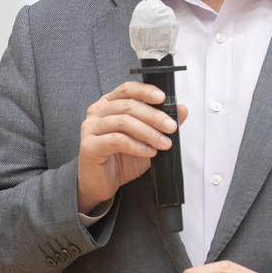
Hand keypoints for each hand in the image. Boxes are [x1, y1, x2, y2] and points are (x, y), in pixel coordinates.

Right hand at [77, 81, 187, 214]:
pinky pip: (117, 140)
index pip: (127, 89)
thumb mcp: (146, 140)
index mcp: (109, 104)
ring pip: (123, 122)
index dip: (145, 91)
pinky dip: (137, 146)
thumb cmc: (119, 160)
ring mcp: (90, 128)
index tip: (163, 98)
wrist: (101, 183)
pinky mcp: (89, 145)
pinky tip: (148, 152)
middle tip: (171, 127)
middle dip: (154, 116)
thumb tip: (181, 110)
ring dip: (148, 132)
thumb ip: (161, 124)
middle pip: (128, 105)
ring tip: (163, 143)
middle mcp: (97, 112)